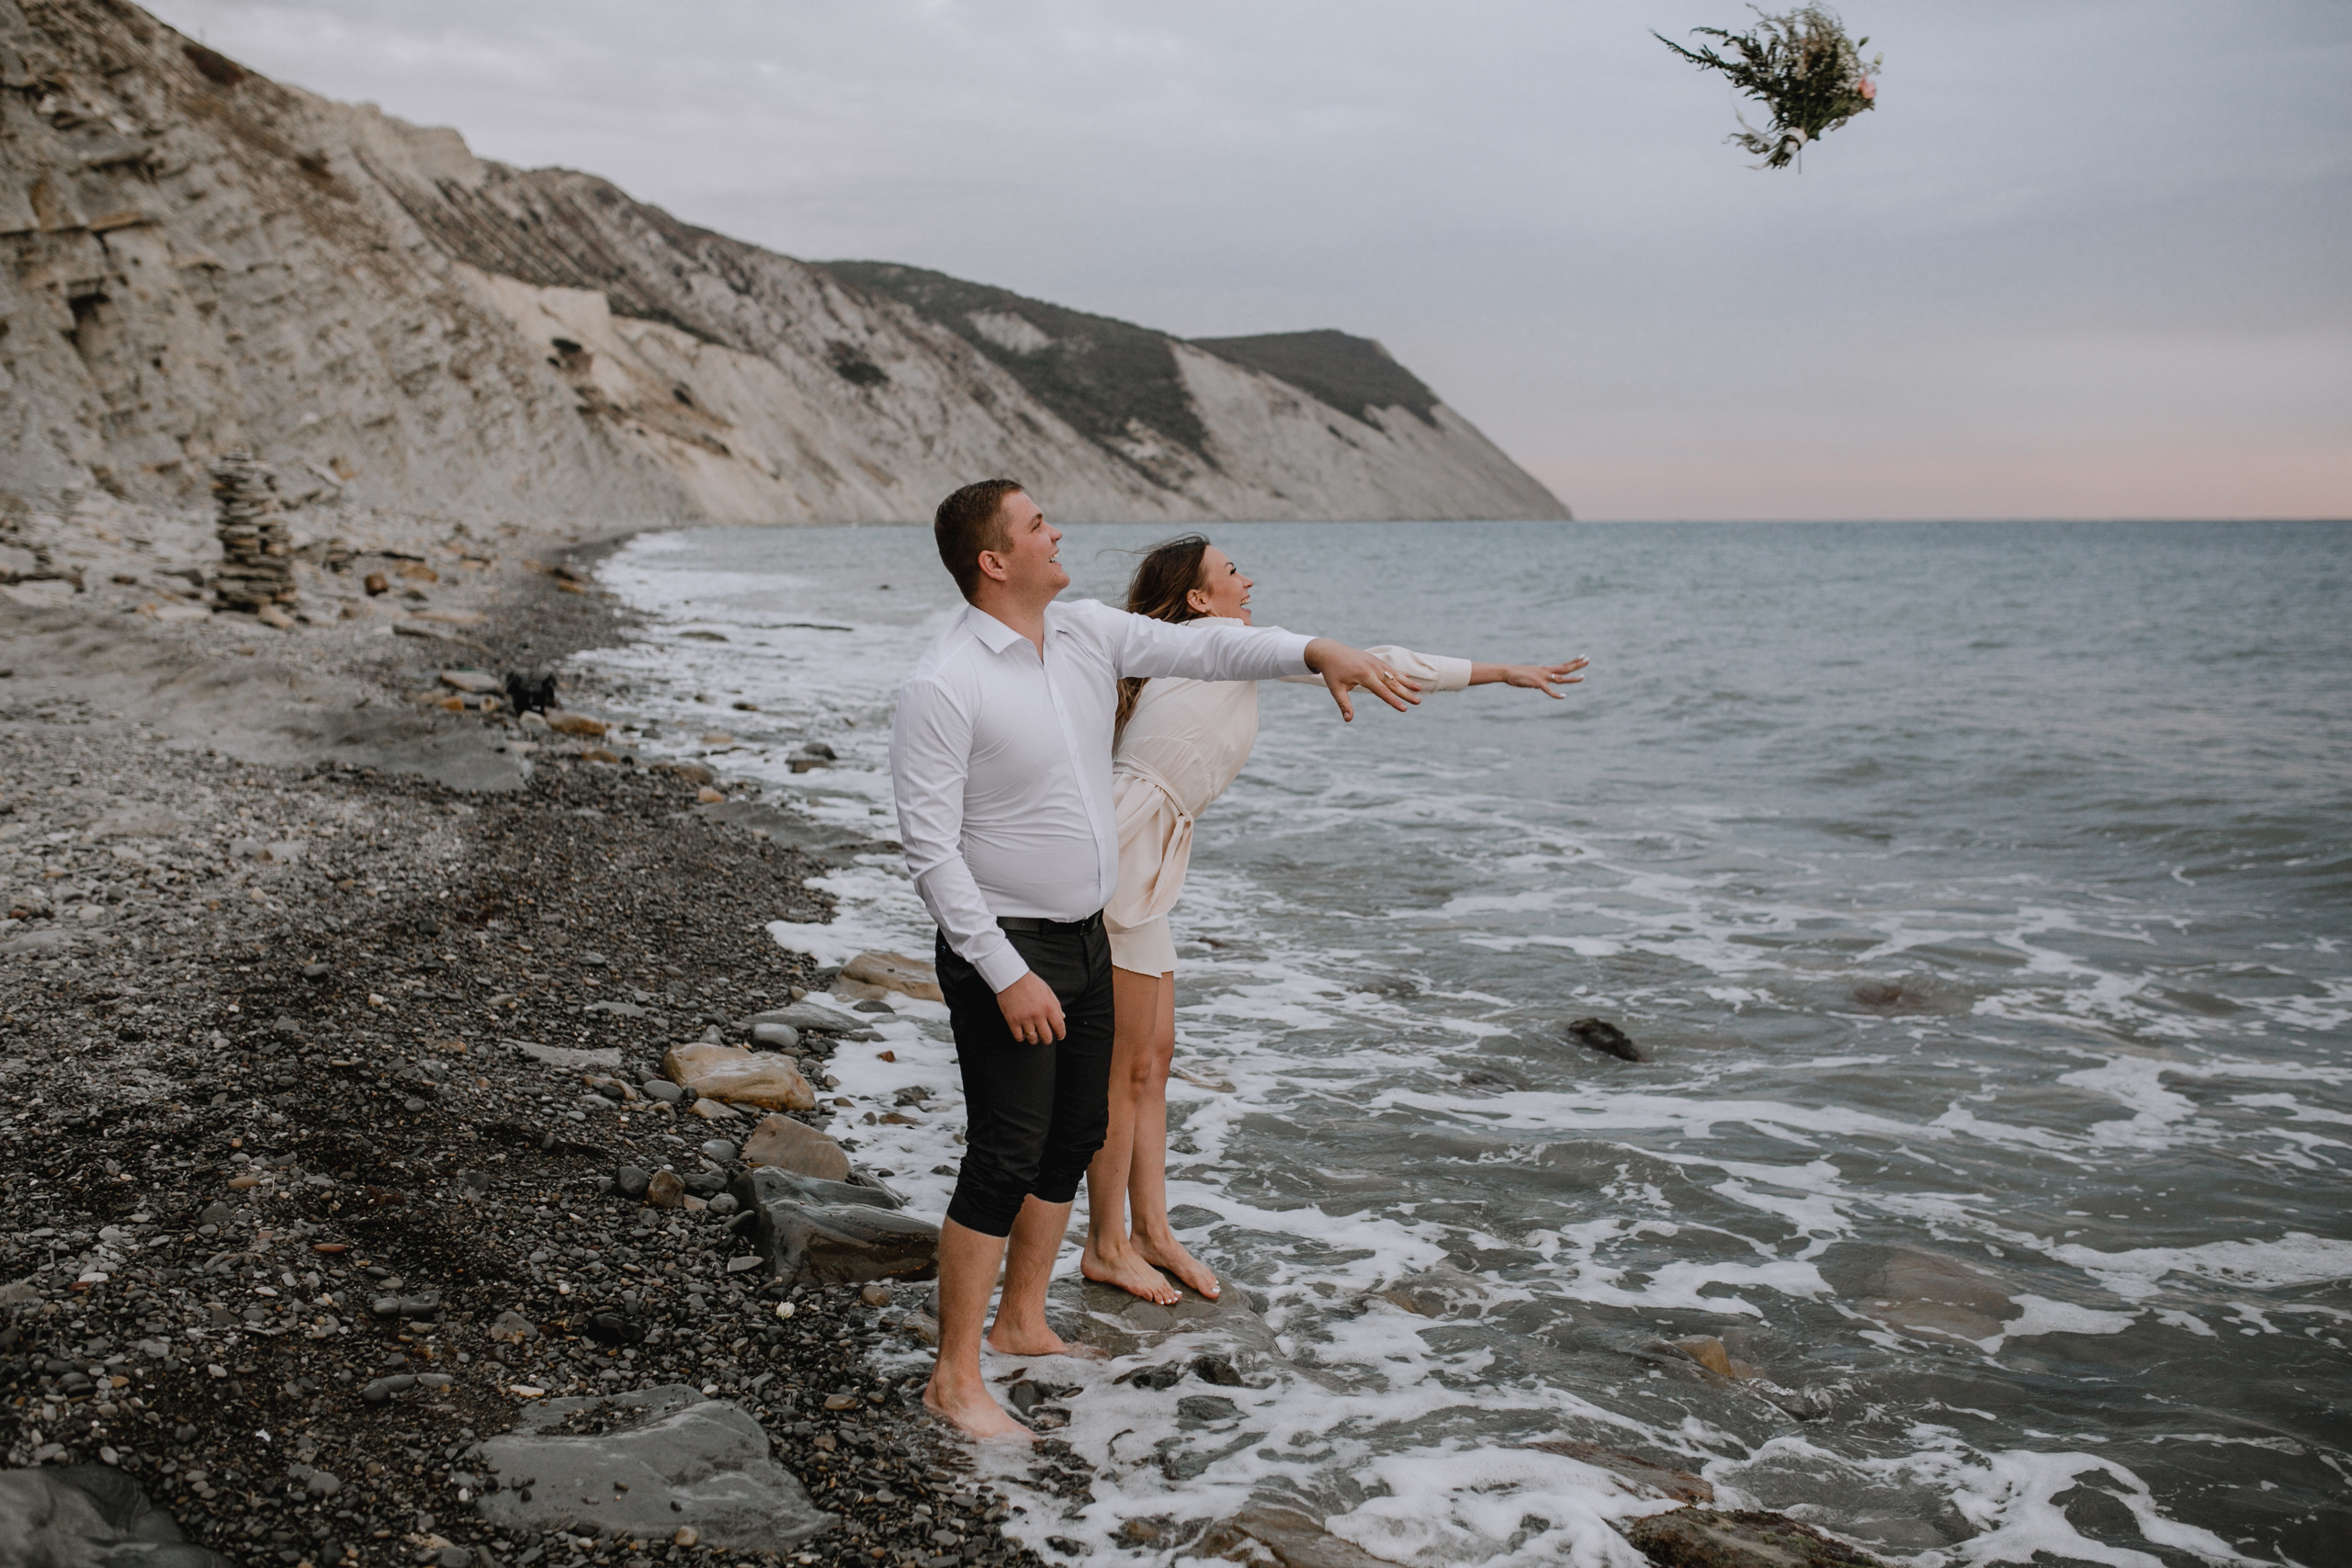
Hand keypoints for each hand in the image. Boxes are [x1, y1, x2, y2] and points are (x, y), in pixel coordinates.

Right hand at [996, 971, 1065, 1044]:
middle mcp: (1038, 1014)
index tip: (1060, 1036)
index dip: (1061, 1034)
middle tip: (1046, 1039)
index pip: (1059, 1026)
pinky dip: (1022, 1038)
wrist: (1011, 977)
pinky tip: (1023, 1034)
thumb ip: (1056, 1005)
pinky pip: (1019, 1037)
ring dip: (1034, 1039)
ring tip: (1033, 1035)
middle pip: (1046, 1037)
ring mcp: (1024, 1018)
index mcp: (1048, 1006)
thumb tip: (1062, 1017)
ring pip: (1033, 1039)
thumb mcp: (1047, 991)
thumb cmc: (1031, 982)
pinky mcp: (1012, 1020)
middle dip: (1047, 1040)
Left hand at [1303, 638, 1421, 721]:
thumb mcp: (1336, 689)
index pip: (1382, 691)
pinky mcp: (1374, 660)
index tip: (1404, 709)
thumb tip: (1348, 720)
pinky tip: (1408, 677)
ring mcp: (1375, 662)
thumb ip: (1344, 704)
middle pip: (1393, 683)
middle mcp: (1372, 668)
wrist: (1329, 652)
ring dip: (1407, 682)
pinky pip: (1389, 668)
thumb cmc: (1332, 672)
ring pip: (1394, 674)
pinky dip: (1399, 673)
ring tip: (1420, 689)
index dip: (1394, 701)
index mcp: (1364, 675)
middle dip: (1406, 693)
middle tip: (1418, 702)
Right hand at [1473, 656, 1586, 697]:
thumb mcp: (1531, 676)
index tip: (1583, 657)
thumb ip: (1538, 680)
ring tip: (1583, 677)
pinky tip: (1564, 696)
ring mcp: (1543, 677)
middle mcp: (1546, 671)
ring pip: (1561, 678)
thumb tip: (1540, 685)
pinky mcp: (1538, 684)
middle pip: (1565, 668)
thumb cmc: (1518, 674)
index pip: (1563, 665)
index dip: (1574, 661)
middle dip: (1578, 664)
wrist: (1508, 672)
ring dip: (1572, 679)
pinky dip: (1556, 694)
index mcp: (1546, 669)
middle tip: (1588, 659)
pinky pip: (1549, 690)